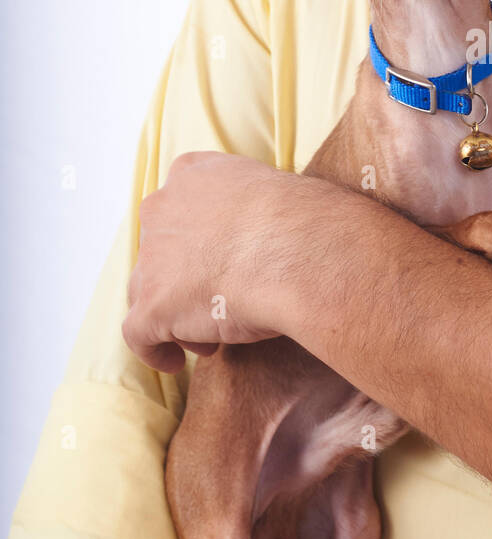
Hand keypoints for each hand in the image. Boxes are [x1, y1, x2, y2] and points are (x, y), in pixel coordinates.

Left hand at [123, 151, 295, 372]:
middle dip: (183, 277)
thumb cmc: (306, 222)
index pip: (179, 206)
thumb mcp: (278, 192)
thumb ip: (257, 206)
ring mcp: (152, 258)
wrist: (300, 251)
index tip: (217, 260)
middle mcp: (162, 209)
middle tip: (218, 299)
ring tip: (211, 335)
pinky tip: (176, 363)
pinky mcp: (153, 305)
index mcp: (191, 174)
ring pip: (146, 290)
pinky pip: (138, 334)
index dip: (196, 240)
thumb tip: (277, 230)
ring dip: (174, 313)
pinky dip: (155, 350)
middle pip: (159, 250)